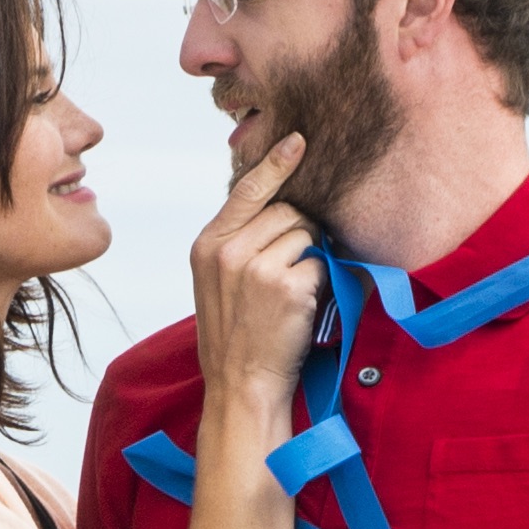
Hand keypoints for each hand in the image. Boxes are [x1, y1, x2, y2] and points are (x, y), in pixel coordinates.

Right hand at [189, 131, 317, 423]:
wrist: (240, 387)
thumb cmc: (234, 338)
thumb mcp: (217, 283)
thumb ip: (237, 243)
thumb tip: (278, 207)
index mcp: (208, 245)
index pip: (246, 190)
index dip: (275, 164)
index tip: (298, 142)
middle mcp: (228, 250)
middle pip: (287, 211)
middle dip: (301, 232)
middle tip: (293, 270)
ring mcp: (256, 267)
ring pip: (307, 235)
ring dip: (312, 259)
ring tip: (292, 295)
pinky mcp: (286, 286)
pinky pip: (320, 265)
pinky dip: (321, 284)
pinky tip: (302, 309)